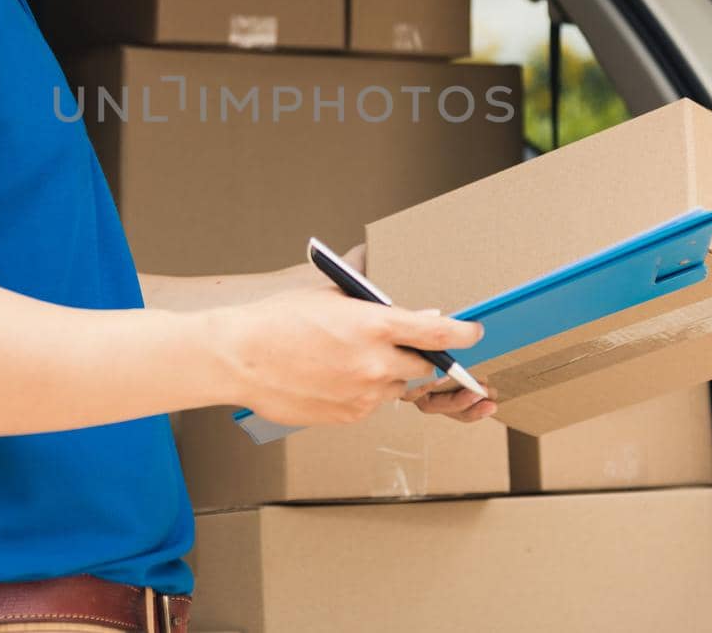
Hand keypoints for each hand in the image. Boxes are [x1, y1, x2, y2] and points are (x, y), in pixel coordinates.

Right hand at [256, 242, 499, 423]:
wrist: (238, 357)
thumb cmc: (278, 321)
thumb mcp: (329, 296)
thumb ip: (373, 306)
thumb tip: (410, 313)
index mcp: (374, 325)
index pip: (437, 332)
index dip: (462, 333)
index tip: (473, 333)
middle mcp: (375, 363)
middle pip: (424, 367)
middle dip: (419, 359)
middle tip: (400, 349)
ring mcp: (363, 394)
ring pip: (397, 389)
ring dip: (388, 377)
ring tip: (351, 361)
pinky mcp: (348, 416)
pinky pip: (372, 405)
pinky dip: (364, 393)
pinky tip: (335, 377)